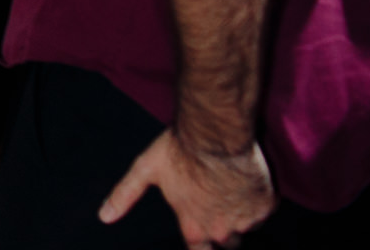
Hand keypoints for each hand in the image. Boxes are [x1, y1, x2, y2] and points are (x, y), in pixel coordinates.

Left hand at [101, 129, 273, 248]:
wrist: (215, 130)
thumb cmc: (177, 149)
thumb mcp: (145, 170)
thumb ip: (124, 196)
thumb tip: (103, 217)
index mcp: (193, 228)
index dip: (200, 242)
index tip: (200, 230)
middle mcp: (220, 231)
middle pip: (225, 241)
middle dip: (220, 226)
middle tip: (213, 198)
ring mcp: (246, 220)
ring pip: (244, 226)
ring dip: (238, 212)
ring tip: (226, 185)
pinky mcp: (266, 206)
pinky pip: (262, 209)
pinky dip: (256, 199)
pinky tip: (243, 178)